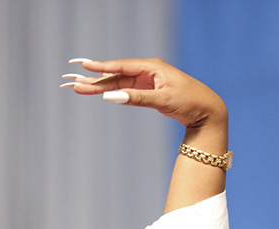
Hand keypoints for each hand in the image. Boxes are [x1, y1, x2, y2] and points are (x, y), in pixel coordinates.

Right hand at [64, 58, 226, 128]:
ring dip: (99, 87)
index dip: (100, 67)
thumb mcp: (164, 100)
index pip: (121, 66)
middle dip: (93, 79)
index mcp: (152, 67)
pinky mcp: (149, 91)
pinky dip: (112, 92)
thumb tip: (112, 96)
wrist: (208, 111)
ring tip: (78, 88)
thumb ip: (137, 98)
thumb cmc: (191, 102)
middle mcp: (148, 71)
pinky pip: (126, 90)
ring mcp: (148, 81)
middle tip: (71, 82)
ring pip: (119, 83)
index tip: (82, 66)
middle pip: (115, 75)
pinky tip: (99, 92)